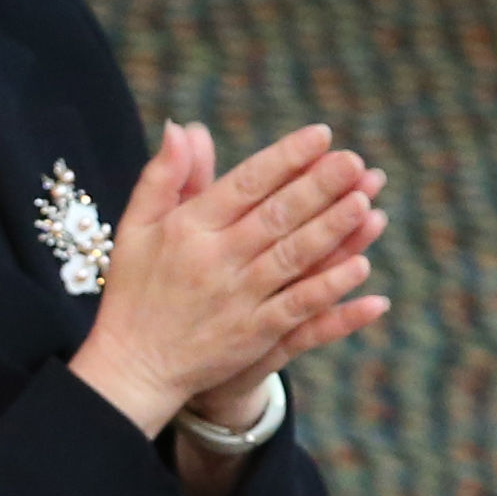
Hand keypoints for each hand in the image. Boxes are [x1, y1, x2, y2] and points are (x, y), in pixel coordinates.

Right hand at [72, 121, 389, 436]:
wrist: (131, 368)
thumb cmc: (134, 292)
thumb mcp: (135, 229)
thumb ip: (163, 177)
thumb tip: (184, 128)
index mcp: (187, 231)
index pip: (244, 185)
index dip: (285, 159)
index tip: (321, 135)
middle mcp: (214, 262)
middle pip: (276, 216)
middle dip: (319, 186)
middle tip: (355, 161)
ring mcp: (237, 300)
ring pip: (293, 257)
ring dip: (332, 229)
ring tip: (365, 202)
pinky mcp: (252, 336)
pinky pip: (299, 308)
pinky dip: (331, 289)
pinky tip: (361, 267)